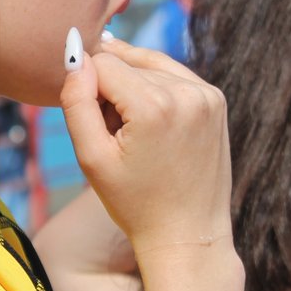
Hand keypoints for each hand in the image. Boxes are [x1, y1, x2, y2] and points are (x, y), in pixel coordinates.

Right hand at [61, 33, 232, 255]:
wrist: (187, 234)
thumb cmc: (134, 203)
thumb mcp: (91, 157)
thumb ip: (75, 101)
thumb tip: (74, 56)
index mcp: (155, 106)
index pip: (101, 63)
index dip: (88, 91)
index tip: (97, 128)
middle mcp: (187, 92)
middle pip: (126, 62)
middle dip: (111, 90)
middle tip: (117, 136)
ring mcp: (207, 94)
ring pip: (148, 65)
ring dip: (132, 89)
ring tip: (136, 133)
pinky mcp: (216, 99)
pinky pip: (172, 75)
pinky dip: (155, 90)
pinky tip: (152, 125)